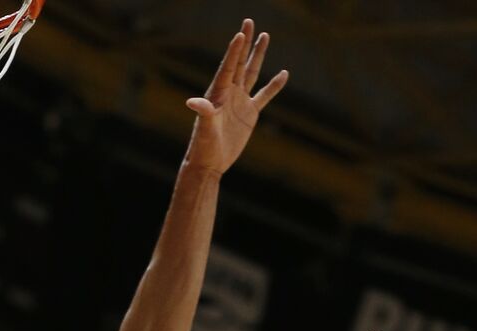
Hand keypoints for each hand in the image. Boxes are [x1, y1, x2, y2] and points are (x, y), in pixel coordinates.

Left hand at [184, 18, 287, 174]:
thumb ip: (203, 113)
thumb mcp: (204, 129)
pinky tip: (283, 74)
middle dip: (245, 43)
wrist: (211, 162)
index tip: (240, 34)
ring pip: (252, 73)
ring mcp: (240, 101)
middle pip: (240, 62)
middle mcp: (230, 93)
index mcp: (218, 93)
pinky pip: (264, 95)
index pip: (228, 67)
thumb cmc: (203, 146)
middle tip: (249, 22)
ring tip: (265, 37)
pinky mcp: (249, 113)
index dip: (234, 51)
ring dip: (258, 56)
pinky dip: (274, 86)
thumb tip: (193, 102)